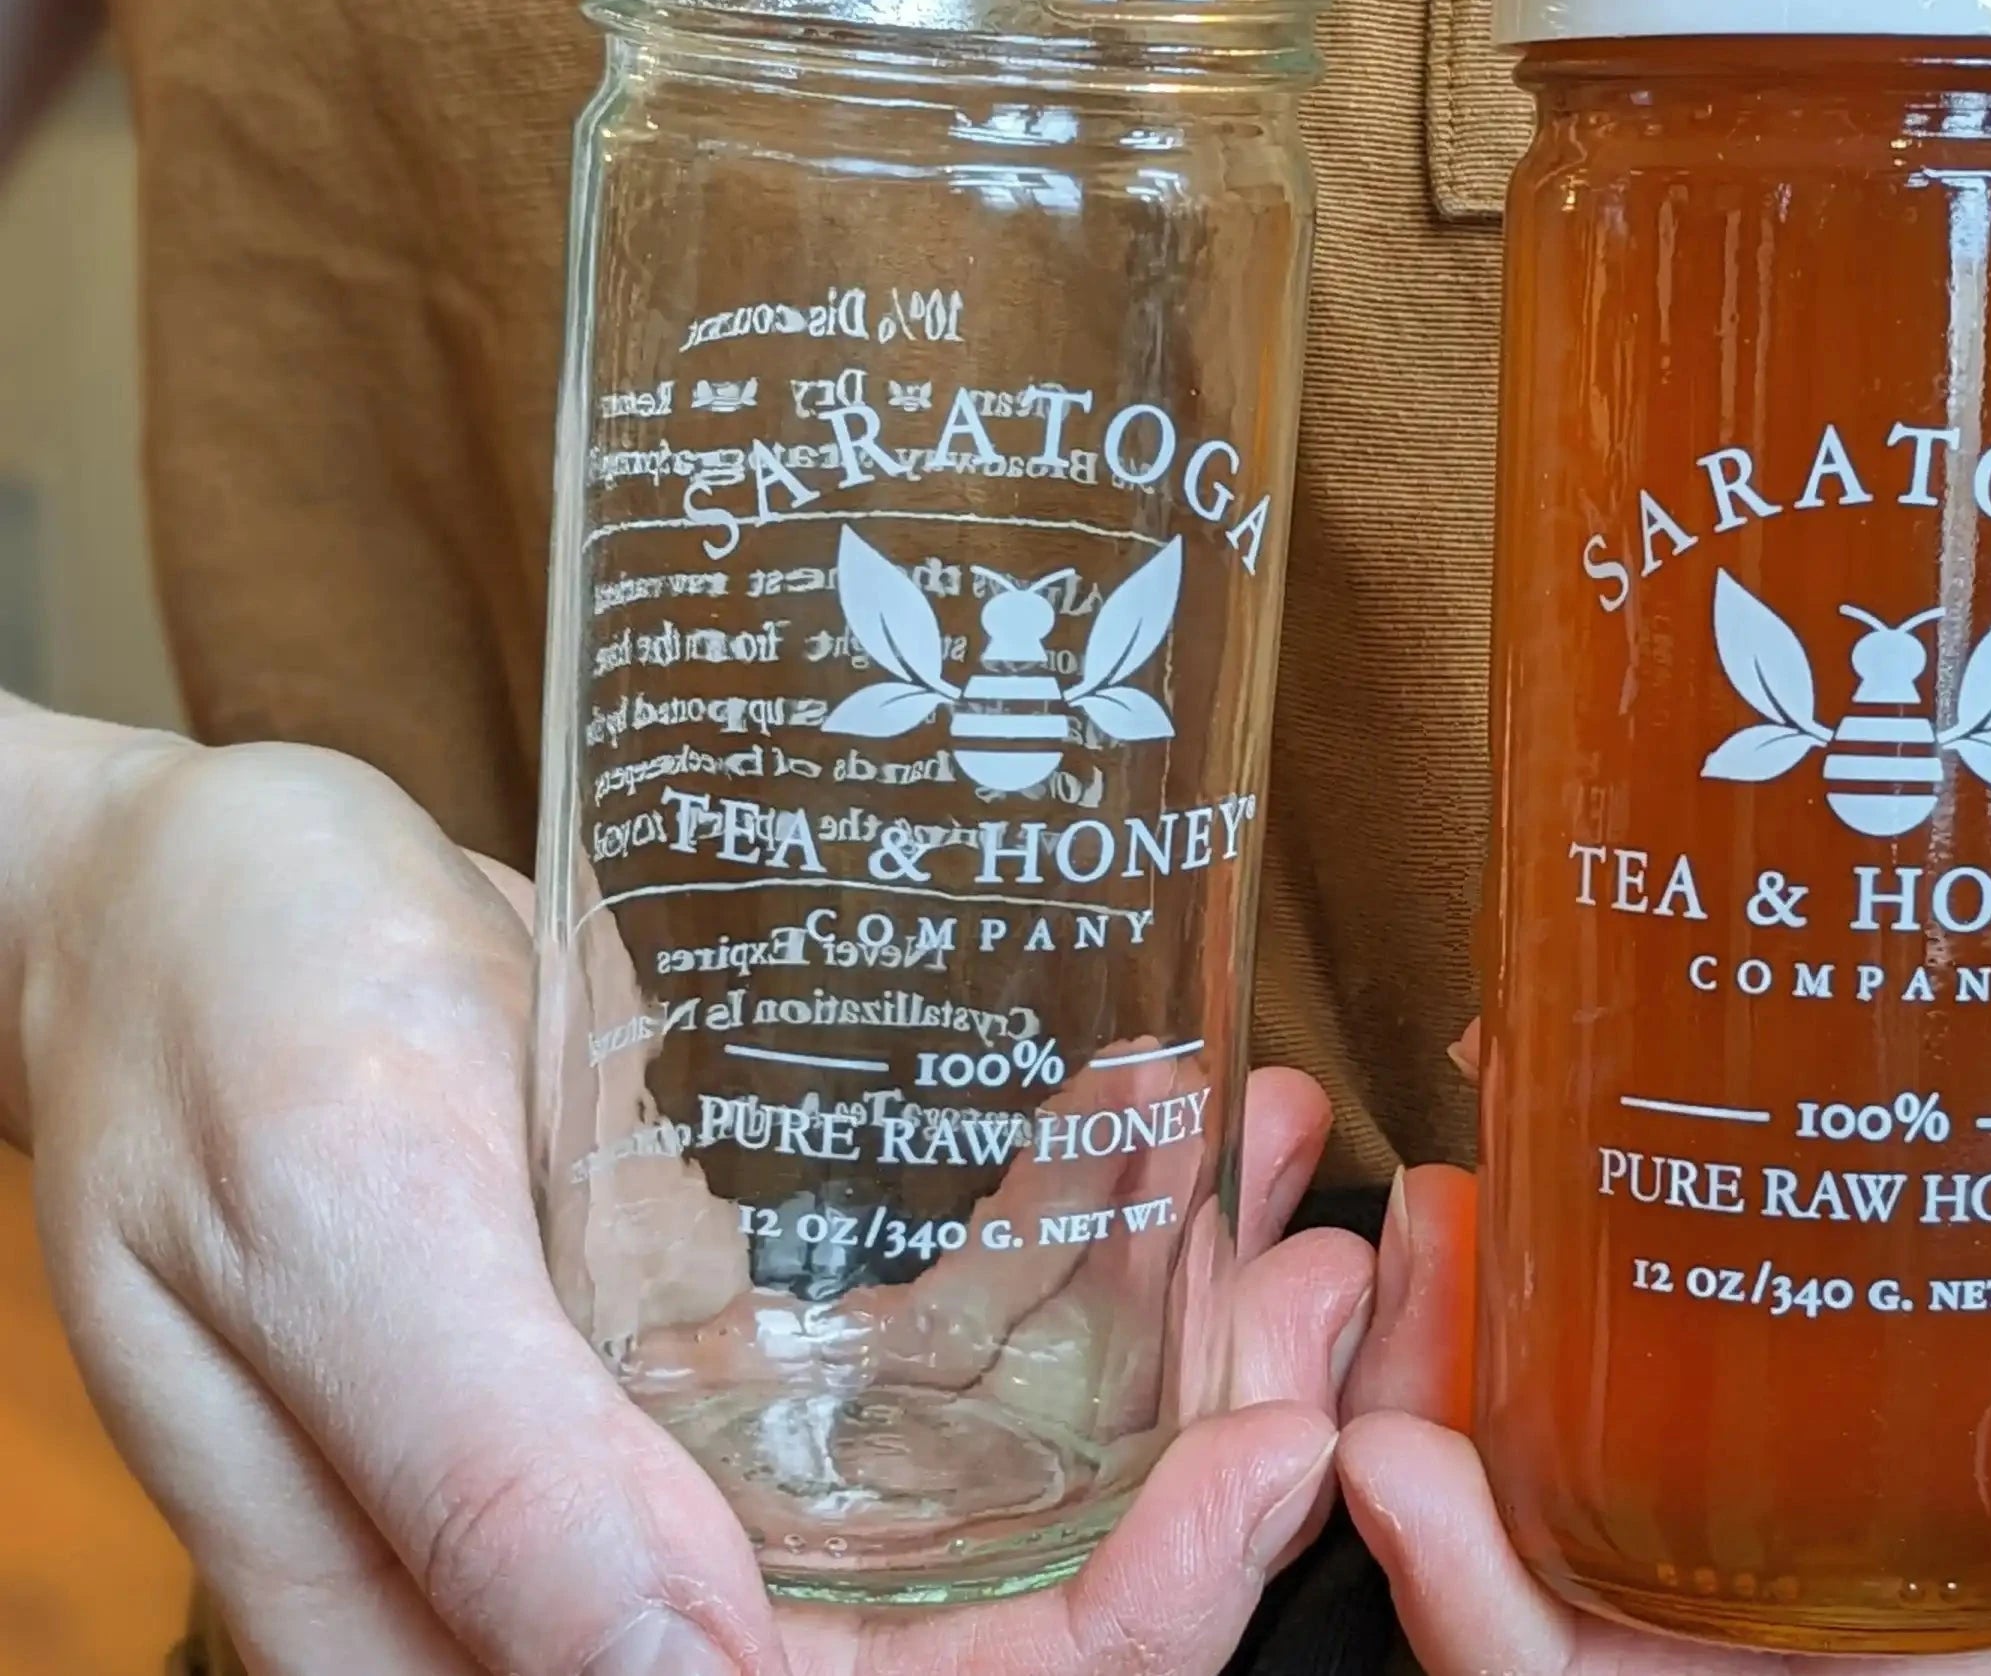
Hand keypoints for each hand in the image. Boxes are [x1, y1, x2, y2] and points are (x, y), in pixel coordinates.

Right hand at [13, 727, 1370, 1675]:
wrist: (170, 880)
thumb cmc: (214, 1016)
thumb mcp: (334, 1222)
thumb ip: (490, 1469)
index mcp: (460, 1638)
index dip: (1086, 1656)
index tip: (1264, 1475)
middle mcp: (573, 1580)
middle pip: (937, 1634)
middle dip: (1176, 1501)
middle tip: (1332, 1302)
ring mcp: (643, 1457)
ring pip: (950, 1492)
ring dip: (1154, 1361)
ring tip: (1296, 1196)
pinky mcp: (683, 1334)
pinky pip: (902, 1345)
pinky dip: (1053, 1250)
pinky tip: (1158, 1128)